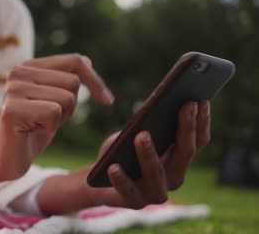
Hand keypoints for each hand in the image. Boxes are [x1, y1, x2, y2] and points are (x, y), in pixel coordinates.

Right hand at [0, 54, 113, 179]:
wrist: (7, 157)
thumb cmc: (33, 128)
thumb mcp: (56, 101)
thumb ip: (67, 81)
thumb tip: (88, 61)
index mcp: (29, 66)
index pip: (74, 61)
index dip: (95, 80)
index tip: (107, 101)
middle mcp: (18, 72)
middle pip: (73, 82)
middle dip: (70, 107)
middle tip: (47, 119)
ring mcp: (13, 89)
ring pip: (66, 98)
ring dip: (59, 119)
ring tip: (38, 125)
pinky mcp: (12, 109)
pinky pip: (53, 113)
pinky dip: (49, 128)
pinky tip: (31, 131)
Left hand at [35, 101, 209, 213]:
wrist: (100, 181)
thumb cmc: (121, 151)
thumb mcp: (133, 133)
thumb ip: (147, 124)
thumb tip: (157, 104)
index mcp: (179, 160)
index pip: (198, 141)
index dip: (202, 120)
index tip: (201, 99)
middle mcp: (174, 177)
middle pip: (185, 153)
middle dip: (185, 128)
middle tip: (184, 105)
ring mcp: (156, 193)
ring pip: (157, 173)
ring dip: (149, 154)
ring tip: (141, 135)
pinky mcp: (134, 203)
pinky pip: (128, 191)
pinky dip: (121, 179)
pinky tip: (114, 167)